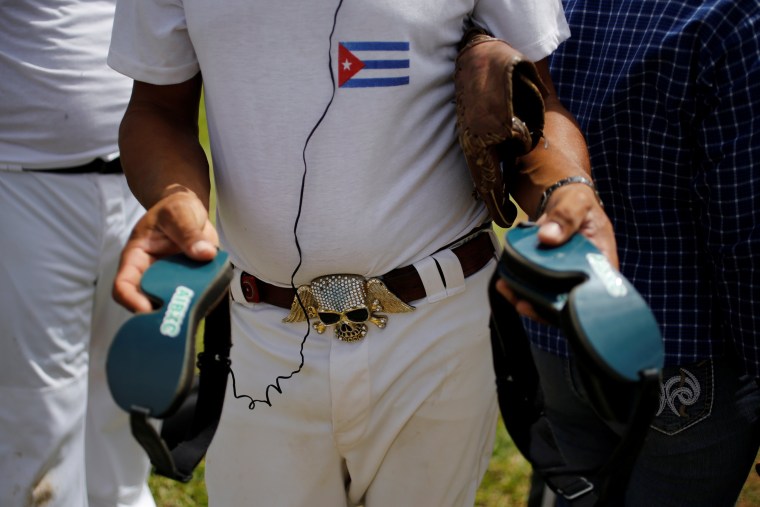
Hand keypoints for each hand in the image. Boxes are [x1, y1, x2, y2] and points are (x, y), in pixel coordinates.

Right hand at [113, 187, 218, 312]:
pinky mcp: (190, 282)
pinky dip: (202, 301)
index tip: (150, 308)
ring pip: (173, 304)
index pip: (123, 285)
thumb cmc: (176, 209)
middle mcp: (149, 274)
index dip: (132, 301)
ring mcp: (170, 281)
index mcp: (136, 258)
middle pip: (147, 302)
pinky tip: (212, 299)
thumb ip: (189, 232)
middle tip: (177, 317)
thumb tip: (205, 253)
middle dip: (160, 313)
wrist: (188, 211)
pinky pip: (194, 297)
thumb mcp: (179, 214)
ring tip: (198, 310)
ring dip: (184, 310)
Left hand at [496, 182, 617, 321]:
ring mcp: (565, 276)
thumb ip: (565, 217)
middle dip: (544, 308)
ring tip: (508, 290)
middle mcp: (585, 275)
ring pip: (549, 298)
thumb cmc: (577, 201)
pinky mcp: (548, 274)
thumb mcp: (575, 202)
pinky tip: (505, 283)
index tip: (551, 306)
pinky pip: (535, 287)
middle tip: (522, 303)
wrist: (562, 199)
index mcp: (602, 263)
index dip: (574, 306)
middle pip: (568, 302)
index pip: (594, 294)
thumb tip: (548, 237)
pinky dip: (520, 288)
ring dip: (527, 299)